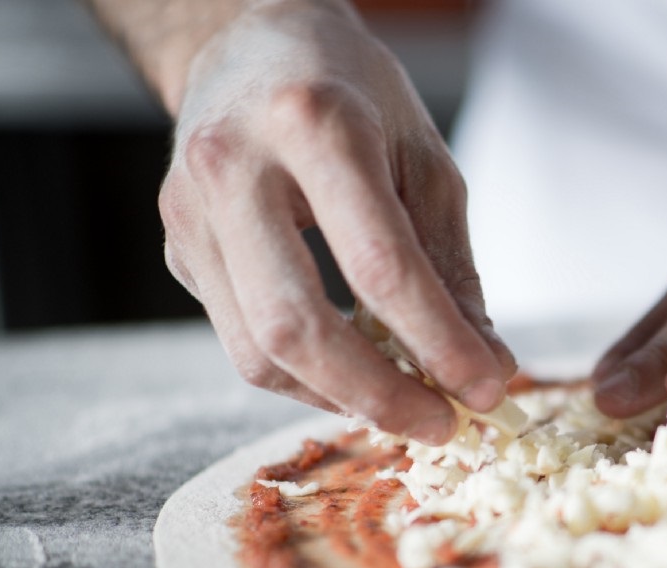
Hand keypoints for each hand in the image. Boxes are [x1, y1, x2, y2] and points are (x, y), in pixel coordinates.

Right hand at [157, 1, 512, 443]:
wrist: (248, 43)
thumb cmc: (351, 93)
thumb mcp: (424, 159)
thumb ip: (451, 266)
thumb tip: (485, 366)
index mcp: (312, 124)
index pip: (380, 266)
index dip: (438, 343)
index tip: (487, 389)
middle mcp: (233, 166)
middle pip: (297, 326)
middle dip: (379, 395)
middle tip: (441, 425)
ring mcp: (191, 212)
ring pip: (258, 352)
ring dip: (341, 397)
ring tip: (408, 405)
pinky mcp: (179, 249)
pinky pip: (242, 341)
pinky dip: (308, 376)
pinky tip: (358, 374)